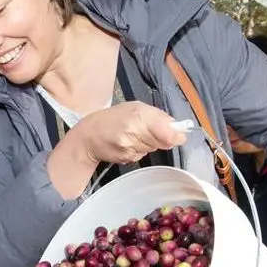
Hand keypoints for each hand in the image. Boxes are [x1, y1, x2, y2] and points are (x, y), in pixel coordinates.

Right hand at [73, 101, 187, 164]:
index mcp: (138, 115)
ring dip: (149, 144)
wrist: (87, 136)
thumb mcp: (134, 107)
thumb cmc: (111, 119)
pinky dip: (139, 151)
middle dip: (162, 137)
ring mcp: (129, 147)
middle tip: (148, 130)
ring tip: (134, 135)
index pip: (168, 132)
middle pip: (164, 142)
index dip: (176, 134)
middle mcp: (134, 132)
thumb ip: (157, 116)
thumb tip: (177, 127)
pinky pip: (142, 155)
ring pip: (153, 148)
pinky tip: (127, 144)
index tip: (179, 134)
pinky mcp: (126, 158)